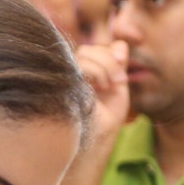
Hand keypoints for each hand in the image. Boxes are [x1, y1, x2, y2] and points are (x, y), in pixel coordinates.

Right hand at [75, 40, 129, 155]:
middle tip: (119, 82)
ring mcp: (65, 75)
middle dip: (109, 61)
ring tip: (108, 87)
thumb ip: (117, 67)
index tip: (122, 68)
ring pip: (84, 52)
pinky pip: (80, 61)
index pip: (96, 50)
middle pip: (89, 49)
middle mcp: (72, 73)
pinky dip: (96, 70)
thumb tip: (120, 45)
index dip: (111, 53)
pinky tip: (100, 88)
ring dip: (104, 67)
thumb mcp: (118, 90)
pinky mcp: (61, 79)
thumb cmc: (105, 120)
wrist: (95, 139)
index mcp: (85, 74)